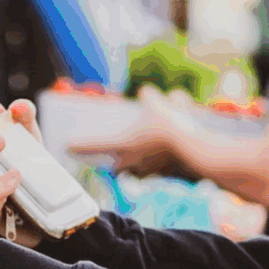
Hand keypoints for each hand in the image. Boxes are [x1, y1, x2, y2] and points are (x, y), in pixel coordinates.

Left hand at [74, 90, 194, 177]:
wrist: (202, 154)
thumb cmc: (173, 128)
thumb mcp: (159, 105)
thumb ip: (150, 97)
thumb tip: (146, 93)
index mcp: (124, 146)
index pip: (95, 146)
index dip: (80, 146)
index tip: (66, 147)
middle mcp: (134, 163)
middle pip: (117, 165)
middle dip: (116, 159)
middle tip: (114, 154)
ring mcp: (151, 172)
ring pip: (140, 167)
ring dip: (143, 157)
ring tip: (153, 140)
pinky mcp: (169, 175)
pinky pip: (162, 164)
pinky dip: (167, 152)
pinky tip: (178, 141)